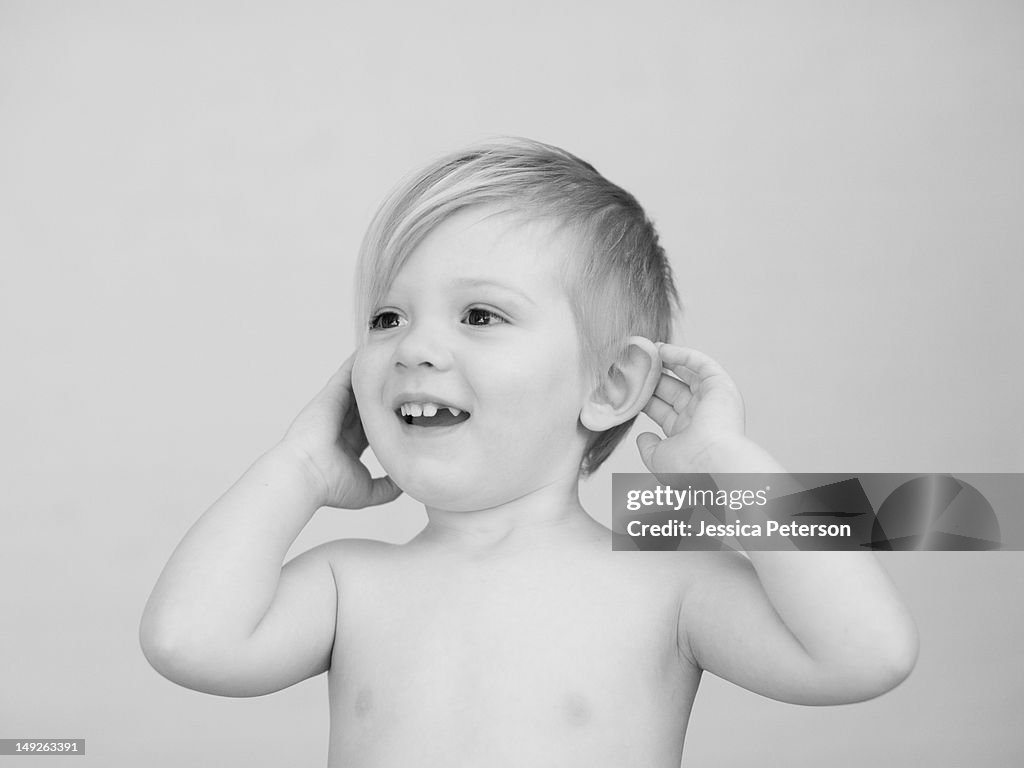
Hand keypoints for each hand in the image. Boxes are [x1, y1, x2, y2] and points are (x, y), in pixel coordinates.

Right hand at [279, 353, 400, 508]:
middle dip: (390, 392)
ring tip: (397, 356)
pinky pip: (349, 372)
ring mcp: (338, 406)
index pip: (378, 424)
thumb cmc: (330, 486)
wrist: (305, 475)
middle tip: (412, 378)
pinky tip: (378, 347)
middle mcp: (346, 422)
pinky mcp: (332, 393)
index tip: (416, 411)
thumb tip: (406, 482)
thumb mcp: (368, 490)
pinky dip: (360, 360)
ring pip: (362, 385)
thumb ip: (388, 487)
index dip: (395, 416)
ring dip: (377, 372)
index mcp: (353, 443)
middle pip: (371, 401)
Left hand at [637, 344, 746, 474]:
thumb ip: (648, 447)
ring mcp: (711, 400)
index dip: (644, 398)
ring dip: (667, 362)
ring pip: (687, 374)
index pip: (661, 410)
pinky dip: (682, 355)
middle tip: (633, 367)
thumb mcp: (658, 458)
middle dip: (653, 378)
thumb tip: (642, 436)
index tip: (626, 387)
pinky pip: (701, 364)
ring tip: (646, 351)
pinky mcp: (720, 385)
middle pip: (672, 390)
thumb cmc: (687, 465)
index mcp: (686, 434)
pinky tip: (662, 349)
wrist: (713, 462)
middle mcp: (700, 416)